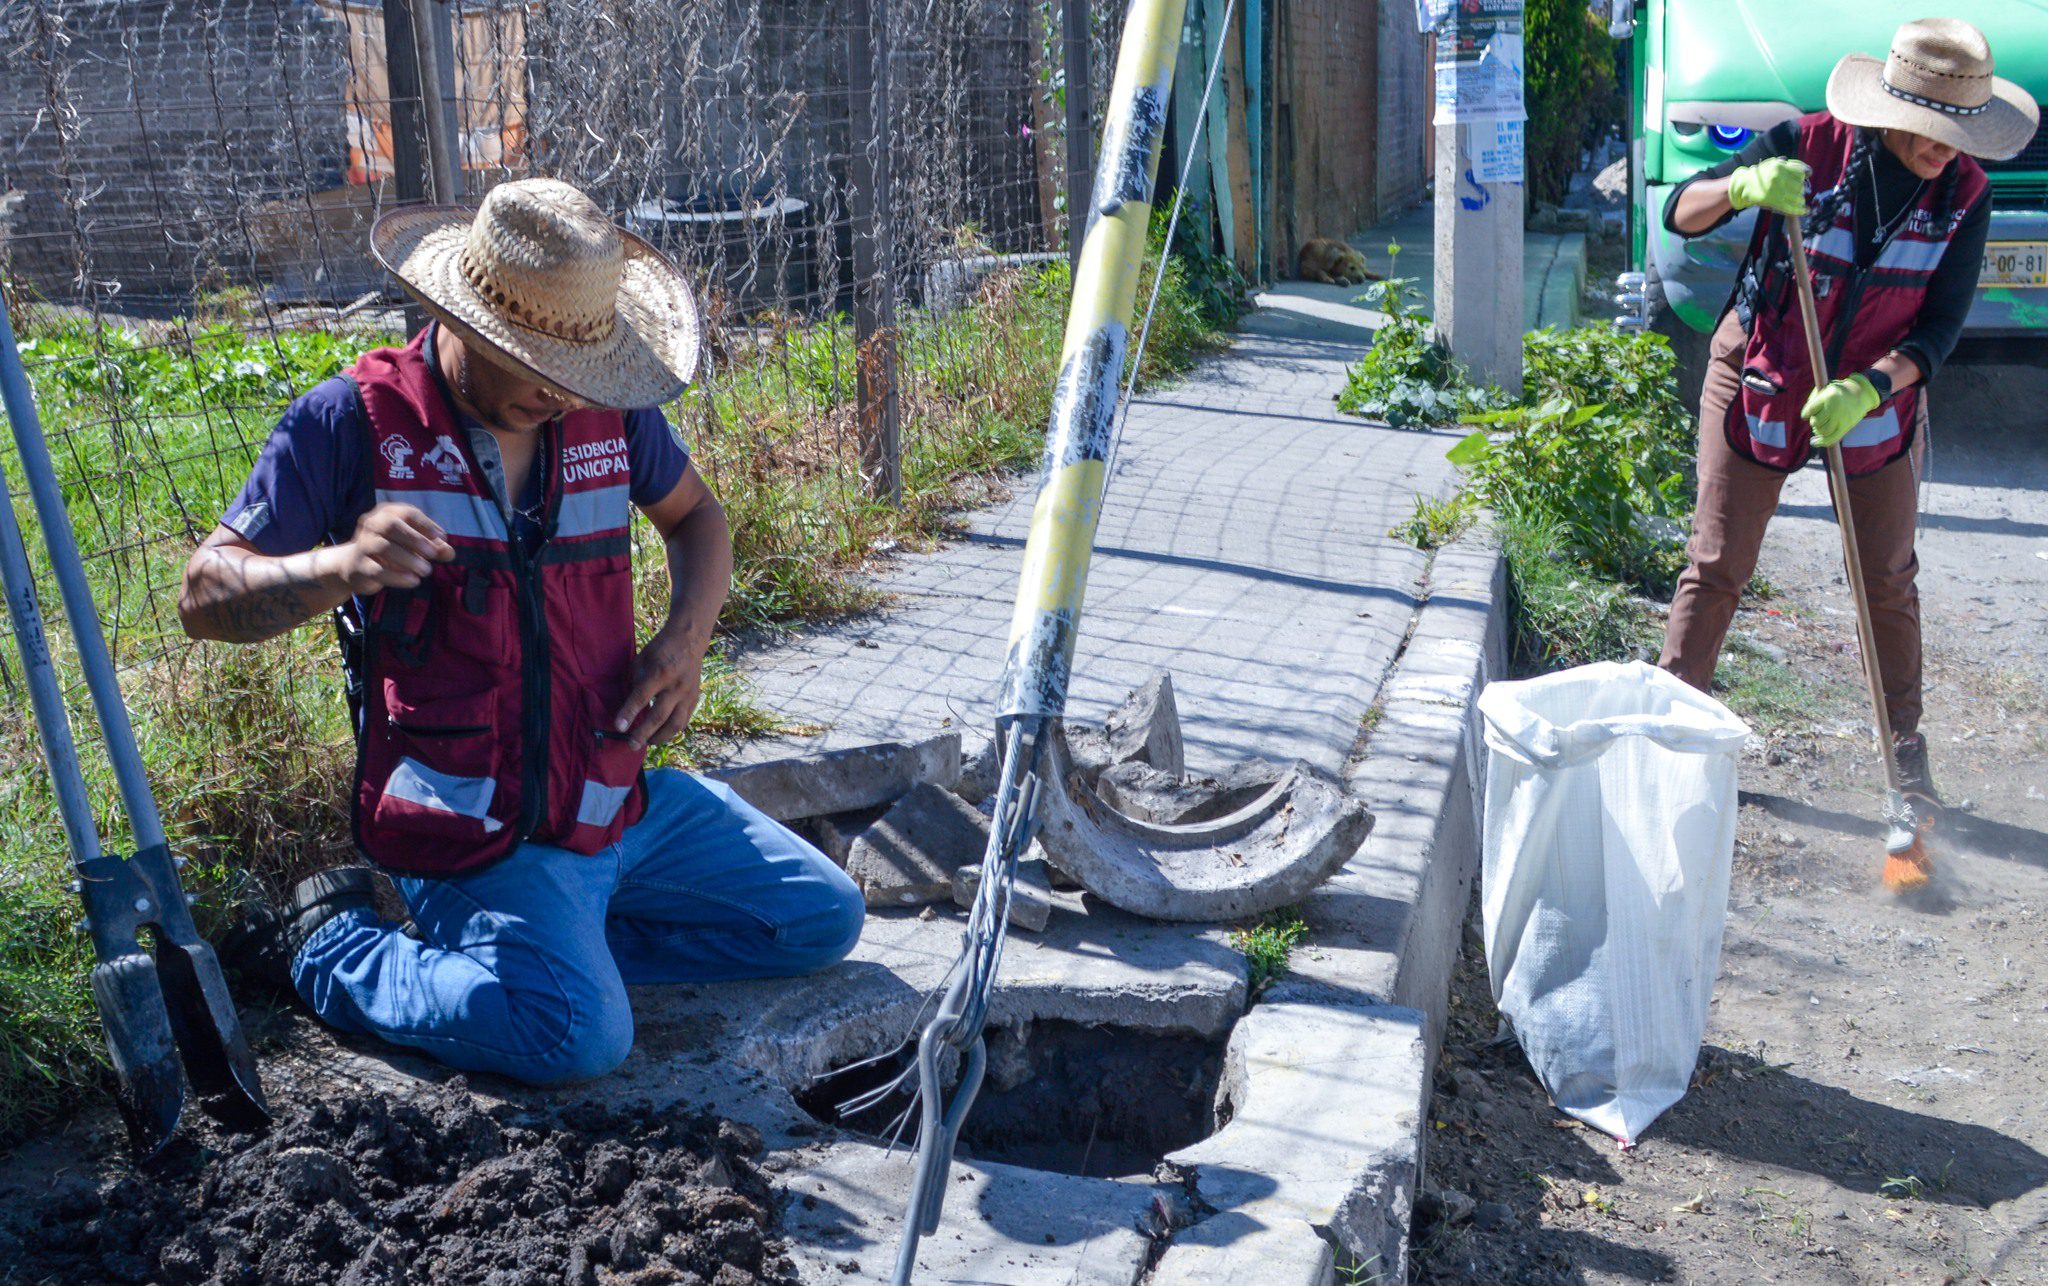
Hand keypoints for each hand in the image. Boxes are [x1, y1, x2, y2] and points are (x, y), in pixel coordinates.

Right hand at [327, 502, 455, 594]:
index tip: (442, 539)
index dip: (426, 525)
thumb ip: (434, 548)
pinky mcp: (359, 566)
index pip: (407, 513)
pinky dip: (397, 576)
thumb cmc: (391, 551)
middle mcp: (371, 524)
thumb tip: (449, 552)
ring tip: (426, 570)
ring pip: (383, 547)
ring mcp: (363, 544)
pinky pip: (377, 570)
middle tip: (433, 554)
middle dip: (415, 539)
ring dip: (408, 558)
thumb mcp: (413, 546)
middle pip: (391, 526)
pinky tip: (413, 581)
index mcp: (387, 513)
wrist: (354, 566)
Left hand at [612, 623, 707, 747]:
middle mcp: (676, 686)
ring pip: (676, 724)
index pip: (642, 697)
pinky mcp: (695, 699)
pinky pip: (684, 720)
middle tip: (632, 745)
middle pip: (659, 716)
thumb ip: (636, 682)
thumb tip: (630, 707)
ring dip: (660, 737)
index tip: (619, 727)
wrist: (689, 640)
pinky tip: (661, 734)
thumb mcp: (642, 660)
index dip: (629, 713)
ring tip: (647, 743)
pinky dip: (672, 731)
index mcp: (660, 673)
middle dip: (644, 733)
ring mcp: (688, 694)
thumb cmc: (660, 649)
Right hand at [1727, 157, 1808, 215]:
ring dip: (1800, 200)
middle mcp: (1778, 177)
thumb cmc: (1760, 174)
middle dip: (1801, 189)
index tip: (1805, 178)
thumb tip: (1808, 172)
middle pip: (1799, 186)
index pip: (1801, 172)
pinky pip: (1789, 207)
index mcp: (1780, 166)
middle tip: (1800, 192)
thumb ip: (1790, 165)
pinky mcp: (1772, 201)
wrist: (1743, 184)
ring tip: (1800, 201)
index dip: (1804, 176)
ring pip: (1796, 197)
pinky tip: (1804, 210)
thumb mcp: (1774, 164)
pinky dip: (1798, 210)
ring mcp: (1775, 190)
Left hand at [1802, 374, 1881, 447]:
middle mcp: (1835, 408)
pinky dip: (1822, 442)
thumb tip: (1805, 417)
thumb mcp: (1825, 389)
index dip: (1805, 414)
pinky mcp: (1846, 426)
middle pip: (1816, 421)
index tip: (1805, 415)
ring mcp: (1841, 418)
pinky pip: (1831, 439)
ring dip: (1818, 430)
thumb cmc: (1838, 391)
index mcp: (1828, 396)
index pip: (1810, 410)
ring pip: (1823, 431)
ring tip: (1820, 425)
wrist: (1860, 393)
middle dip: (1814, 421)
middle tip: (1818, 417)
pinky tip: (1814, 442)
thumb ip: (1813, 400)